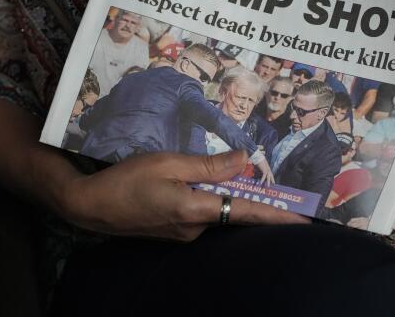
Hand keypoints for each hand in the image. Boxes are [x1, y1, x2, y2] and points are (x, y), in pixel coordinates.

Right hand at [64, 150, 307, 241]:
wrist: (89, 206)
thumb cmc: (126, 180)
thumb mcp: (168, 163)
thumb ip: (208, 165)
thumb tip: (244, 160)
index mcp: (196, 211)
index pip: (246, 212)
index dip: (277, 214)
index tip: (305, 218)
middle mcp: (195, 228)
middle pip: (234, 211)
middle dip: (255, 199)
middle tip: (281, 189)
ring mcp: (184, 233)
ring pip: (216, 210)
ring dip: (229, 195)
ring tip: (239, 176)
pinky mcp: (174, 230)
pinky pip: (201, 212)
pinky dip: (211, 199)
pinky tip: (204, 183)